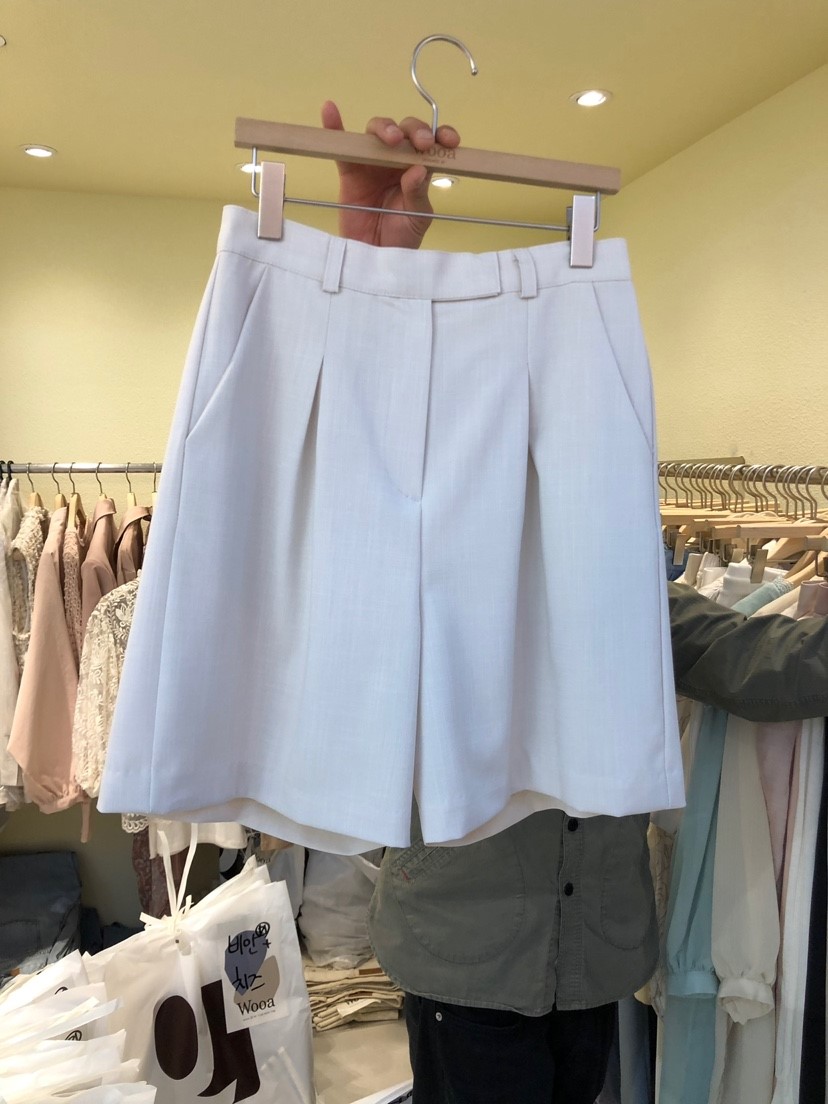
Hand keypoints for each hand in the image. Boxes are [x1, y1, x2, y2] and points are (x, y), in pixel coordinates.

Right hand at [321, 101, 460, 248]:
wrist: (376, 258)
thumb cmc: (401, 237)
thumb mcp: (418, 218)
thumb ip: (418, 193)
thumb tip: (418, 168)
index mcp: (419, 168)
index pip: (432, 143)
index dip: (440, 135)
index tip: (449, 140)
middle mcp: (397, 160)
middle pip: (405, 130)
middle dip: (415, 131)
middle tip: (421, 144)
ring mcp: (373, 162)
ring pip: (378, 132)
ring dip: (386, 128)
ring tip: (392, 139)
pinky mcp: (350, 171)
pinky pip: (343, 147)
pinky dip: (335, 127)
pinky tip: (330, 109)